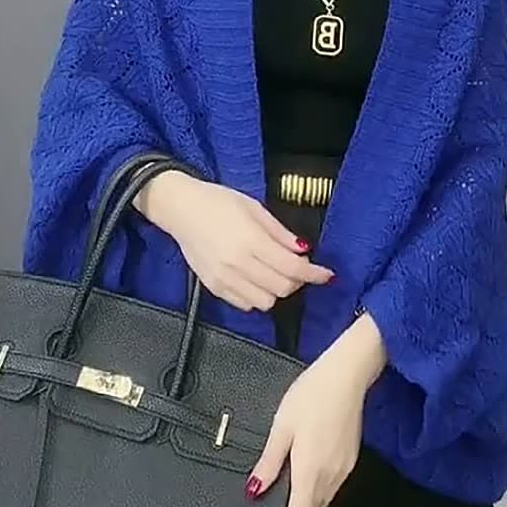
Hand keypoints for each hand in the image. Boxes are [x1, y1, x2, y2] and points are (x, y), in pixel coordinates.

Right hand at [134, 171, 333, 310]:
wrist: (180, 209)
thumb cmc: (217, 202)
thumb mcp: (254, 208)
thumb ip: (280, 233)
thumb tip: (303, 249)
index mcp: (251, 240)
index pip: (293, 268)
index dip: (315, 274)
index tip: (326, 274)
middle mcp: (238, 264)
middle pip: (282, 288)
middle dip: (298, 281)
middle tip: (299, 268)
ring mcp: (224, 278)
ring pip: (265, 302)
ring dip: (278, 291)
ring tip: (276, 274)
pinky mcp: (214, 287)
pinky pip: (245, 305)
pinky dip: (258, 297)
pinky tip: (257, 280)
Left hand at [246, 313, 386, 506]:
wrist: (348, 373)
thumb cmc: (313, 394)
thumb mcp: (282, 425)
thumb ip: (269, 461)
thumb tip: (255, 490)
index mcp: (310, 472)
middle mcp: (330, 477)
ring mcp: (344, 469)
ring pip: (321, 500)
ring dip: (304, 502)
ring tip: (285, 488)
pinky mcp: (351, 459)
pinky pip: (331, 485)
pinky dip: (316, 487)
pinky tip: (306, 469)